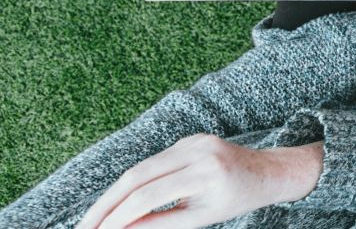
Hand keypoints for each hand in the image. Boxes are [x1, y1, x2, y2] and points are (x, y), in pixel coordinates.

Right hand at [79, 135, 320, 228]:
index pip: (147, 197)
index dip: (117, 218)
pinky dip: (131, 182)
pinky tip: (116, 200)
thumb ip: (160, 224)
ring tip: (93, 219)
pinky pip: (153, 162)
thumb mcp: (201, 218)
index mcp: (205, 173)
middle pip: (136, 176)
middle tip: (82, 228)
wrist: (270, 171)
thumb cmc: (239, 199)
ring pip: (140, 167)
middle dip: (105, 204)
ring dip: (112, 193)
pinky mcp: (188, 139)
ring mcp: (192, 140)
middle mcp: (197, 150)